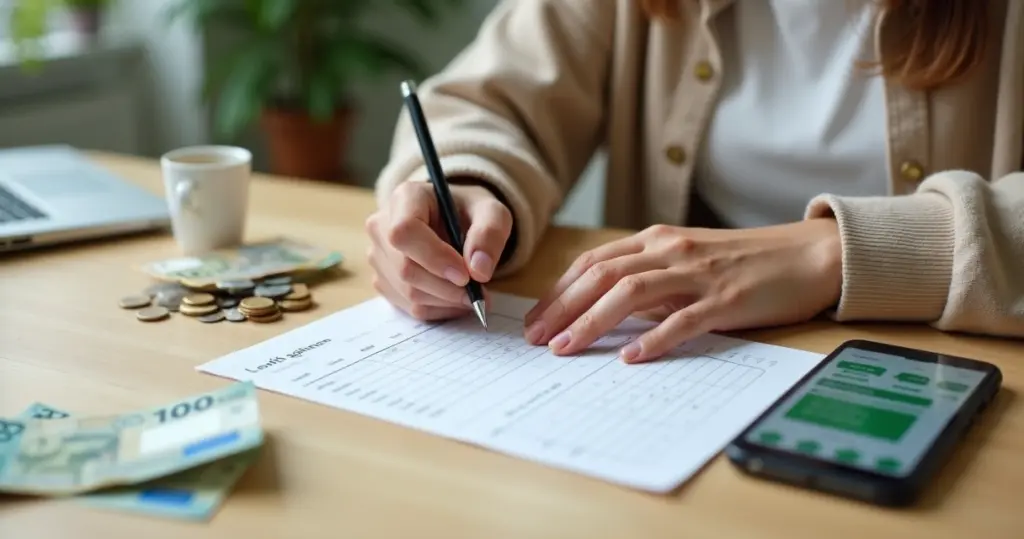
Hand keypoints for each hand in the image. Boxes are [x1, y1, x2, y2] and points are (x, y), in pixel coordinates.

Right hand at [366, 181, 512, 319]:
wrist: (455, 221)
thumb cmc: (470, 212)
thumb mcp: (492, 212)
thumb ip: (490, 234)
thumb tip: (479, 271)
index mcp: (406, 198)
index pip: (405, 231)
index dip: (434, 258)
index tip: (465, 275)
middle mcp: (382, 225)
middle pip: (406, 268)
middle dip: (447, 287)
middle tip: (479, 292)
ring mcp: (378, 256)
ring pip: (408, 292)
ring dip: (446, 300)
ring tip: (472, 294)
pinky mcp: (383, 280)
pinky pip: (408, 306)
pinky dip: (439, 309)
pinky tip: (456, 298)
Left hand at [523, 221, 842, 362]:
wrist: (808, 255)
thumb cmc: (744, 262)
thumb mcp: (686, 261)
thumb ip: (648, 279)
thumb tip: (603, 309)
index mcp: (656, 239)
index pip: (593, 262)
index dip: (559, 291)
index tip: (535, 319)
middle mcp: (670, 250)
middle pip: (601, 275)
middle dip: (561, 308)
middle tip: (536, 339)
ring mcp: (697, 274)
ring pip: (630, 293)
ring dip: (591, 321)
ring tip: (566, 348)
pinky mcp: (725, 299)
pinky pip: (682, 320)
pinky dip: (652, 339)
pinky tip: (630, 357)